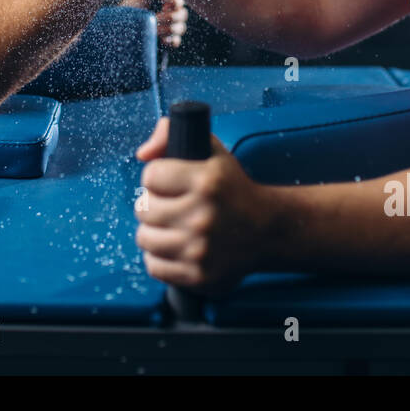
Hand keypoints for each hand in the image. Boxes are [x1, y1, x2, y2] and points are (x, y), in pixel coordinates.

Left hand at [120, 0, 187, 47]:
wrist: (120, 26)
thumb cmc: (131, 7)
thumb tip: (177, 0)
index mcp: (167, 1)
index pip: (179, 3)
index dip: (173, 5)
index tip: (162, 6)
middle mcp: (172, 13)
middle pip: (183, 15)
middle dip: (169, 17)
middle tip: (155, 18)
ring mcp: (171, 27)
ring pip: (181, 28)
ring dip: (167, 29)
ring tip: (153, 29)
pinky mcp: (167, 41)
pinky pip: (176, 42)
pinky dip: (170, 40)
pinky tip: (161, 39)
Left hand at [133, 116, 265, 296]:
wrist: (267, 231)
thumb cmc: (232, 189)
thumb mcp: (210, 151)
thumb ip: (170, 134)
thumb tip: (142, 154)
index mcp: (207, 182)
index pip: (150, 176)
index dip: (158, 177)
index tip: (170, 182)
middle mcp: (203, 216)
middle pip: (143, 208)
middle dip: (154, 204)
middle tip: (172, 205)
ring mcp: (200, 249)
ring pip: (144, 238)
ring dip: (154, 231)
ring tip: (172, 226)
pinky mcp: (198, 276)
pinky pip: (154, 266)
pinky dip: (160, 257)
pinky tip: (177, 247)